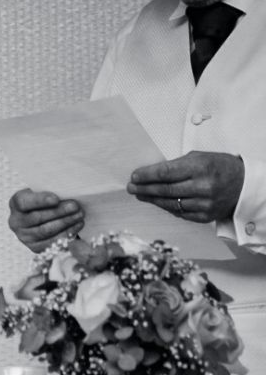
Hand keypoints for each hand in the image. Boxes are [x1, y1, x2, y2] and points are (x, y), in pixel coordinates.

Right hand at [8, 189, 83, 252]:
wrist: (48, 216)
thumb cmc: (48, 200)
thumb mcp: (46, 191)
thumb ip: (52, 190)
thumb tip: (67, 193)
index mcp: (16, 203)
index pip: (24, 202)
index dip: (39, 201)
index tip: (56, 199)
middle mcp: (16, 221)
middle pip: (37, 218)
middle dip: (59, 212)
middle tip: (75, 206)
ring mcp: (24, 237)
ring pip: (45, 230)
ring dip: (65, 222)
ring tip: (80, 214)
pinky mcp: (35, 248)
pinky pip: (52, 242)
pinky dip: (67, 234)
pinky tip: (78, 225)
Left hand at [128, 151, 243, 223]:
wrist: (242, 185)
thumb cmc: (218, 167)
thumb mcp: (200, 158)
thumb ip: (177, 165)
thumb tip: (150, 173)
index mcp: (201, 168)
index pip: (166, 173)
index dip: (147, 175)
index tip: (134, 176)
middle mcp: (202, 187)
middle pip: (165, 190)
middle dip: (144, 188)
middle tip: (131, 187)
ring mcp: (203, 204)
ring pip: (169, 203)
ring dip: (151, 199)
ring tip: (140, 194)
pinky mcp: (204, 216)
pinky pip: (178, 213)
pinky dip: (166, 207)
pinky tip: (157, 202)